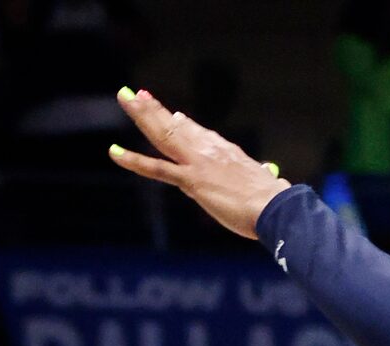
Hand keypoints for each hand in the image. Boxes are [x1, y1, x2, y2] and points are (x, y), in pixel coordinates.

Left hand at [109, 89, 288, 239]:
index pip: (199, 133)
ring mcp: (197, 163)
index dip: (182, 123)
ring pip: (163, 135)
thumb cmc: (275, 201)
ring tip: (124, 98)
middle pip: (176, 126)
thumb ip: (263, 175)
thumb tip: (271, 172)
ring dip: (142, 115)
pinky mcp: (192, 180)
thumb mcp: (267, 182)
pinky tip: (114, 152)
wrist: (274, 207)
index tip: (172, 114)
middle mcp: (208, 150)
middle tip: (136, 94)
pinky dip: (134, 161)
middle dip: (155, 108)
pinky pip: (157, 169)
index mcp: (226, 151)